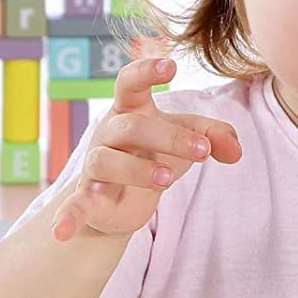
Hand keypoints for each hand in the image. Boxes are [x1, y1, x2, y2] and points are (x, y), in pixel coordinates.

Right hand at [50, 56, 241, 241]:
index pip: (130, 83)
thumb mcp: (187, 139)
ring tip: (168, 179)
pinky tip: (61, 232)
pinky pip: (74, 205)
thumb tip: (236, 151)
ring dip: (137, 169)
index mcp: (131, 111)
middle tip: (202, 151)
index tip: (170, 65)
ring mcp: (96, 166)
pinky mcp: (88, 199)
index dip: (146, 71)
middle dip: (168, 137)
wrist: (122, 201)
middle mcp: (109, 133)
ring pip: (107, 161)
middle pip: (131, 127)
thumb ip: (214, 136)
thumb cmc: (154, 155)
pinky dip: (67, 216)